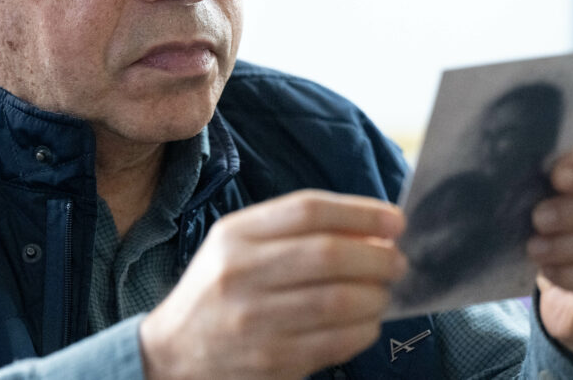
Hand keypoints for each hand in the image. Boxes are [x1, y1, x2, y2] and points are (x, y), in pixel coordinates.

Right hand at [139, 189, 405, 379]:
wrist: (174, 352)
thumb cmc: (219, 289)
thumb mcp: (239, 245)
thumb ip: (295, 231)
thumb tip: (372, 229)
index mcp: (234, 235)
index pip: (307, 210)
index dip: (361, 211)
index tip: (395, 221)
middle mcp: (240, 274)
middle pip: (328, 254)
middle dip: (377, 257)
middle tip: (399, 262)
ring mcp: (254, 321)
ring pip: (339, 301)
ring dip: (377, 296)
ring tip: (384, 292)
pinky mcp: (271, 361)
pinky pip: (336, 342)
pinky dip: (364, 330)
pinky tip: (366, 322)